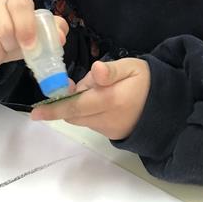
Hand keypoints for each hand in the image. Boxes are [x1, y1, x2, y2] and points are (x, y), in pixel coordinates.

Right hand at [0, 0, 68, 74]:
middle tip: (12, 49)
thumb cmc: (14, 35)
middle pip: (2, 28)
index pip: (19, 5)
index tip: (30, 46)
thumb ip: (52, 31)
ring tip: (0, 55)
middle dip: (11, 46)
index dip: (26, 27)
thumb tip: (61, 37)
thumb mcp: (34, 31)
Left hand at [31, 58, 149, 139]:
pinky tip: (103, 101)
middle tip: (79, 84)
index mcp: (110, 99)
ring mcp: (108, 129)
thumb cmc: (147, 82)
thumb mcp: (132, 67)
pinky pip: (91, 123)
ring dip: (80, 106)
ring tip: (99, 90)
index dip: (53, 109)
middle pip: (73, 114)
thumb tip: (96, 70)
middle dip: (67, 101)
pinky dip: (89, 112)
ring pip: (81, 119)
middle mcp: (106, 119)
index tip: (35, 113)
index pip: (75, 106)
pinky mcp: (110, 134)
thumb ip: (111, 70)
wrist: (167, 107)